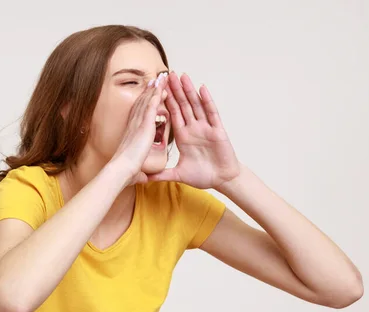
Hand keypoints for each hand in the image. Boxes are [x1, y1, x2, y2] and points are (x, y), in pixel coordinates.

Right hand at [111, 72, 168, 185]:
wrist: (121, 170)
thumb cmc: (125, 172)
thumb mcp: (136, 171)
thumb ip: (141, 172)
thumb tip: (144, 179)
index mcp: (132, 134)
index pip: (139, 115)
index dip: (145, 104)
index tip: (150, 96)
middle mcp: (133, 125)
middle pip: (143, 103)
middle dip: (150, 91)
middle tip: (156, 80)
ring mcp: (138, 123)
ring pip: (147, 101)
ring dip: (155, 89)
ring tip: (162, 78)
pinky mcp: (143, 124)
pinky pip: (151, 106)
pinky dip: (156, 95)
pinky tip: (161, 86)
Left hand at [147, 71, 240, 189]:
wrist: (222, 181)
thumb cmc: (203, 176)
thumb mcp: (179, 174)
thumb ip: (163, 174)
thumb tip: (146, 178)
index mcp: (183, 136)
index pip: (173, 114)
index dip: (166, 101)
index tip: (158, 88)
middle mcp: (194, 128)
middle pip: (183, 105)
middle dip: (175, 90)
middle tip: (167, 74)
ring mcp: (205, 128)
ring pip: (196, 105)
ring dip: (189, 90)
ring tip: (182, 76)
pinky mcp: (217, 130)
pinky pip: (211, 113)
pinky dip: (207, 101)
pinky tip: (201, 88)